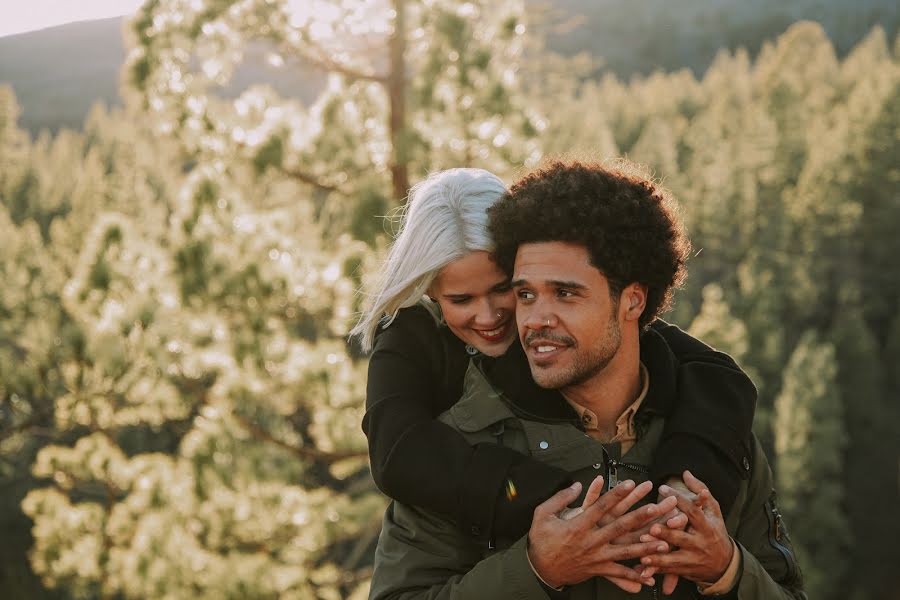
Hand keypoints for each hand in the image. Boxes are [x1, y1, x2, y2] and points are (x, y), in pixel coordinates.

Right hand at [527, 477, 676, 590]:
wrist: (539, 569)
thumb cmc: (541, 540)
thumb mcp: (543, 514)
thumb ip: (560, 498)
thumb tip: (577, 485)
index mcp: (578, 526)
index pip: (601, 506)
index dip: (616, 494)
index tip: (630, 483)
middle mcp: (590, 541)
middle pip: (619, 527)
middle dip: (639, 518)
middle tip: (656, 508)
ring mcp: (596, 557)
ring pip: (625, 551)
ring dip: (645, 546)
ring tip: (664, 542)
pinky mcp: (598, 570)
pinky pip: (619, 574)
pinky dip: (634, 576)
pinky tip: (649, 577)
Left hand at [639, 470, 734, 583]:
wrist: (724, 564)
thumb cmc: (715, 531)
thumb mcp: (714, 511)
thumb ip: (700, 491)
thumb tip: (686, 472)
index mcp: (707, 527)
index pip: (693, 512)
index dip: (679, 500)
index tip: (662, 488)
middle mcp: (699, 544)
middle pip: (682, 538)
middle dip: (668, 533)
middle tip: (653, 526)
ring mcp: (692, 559)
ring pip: (673, 557)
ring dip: (657, 553)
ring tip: (643, 547)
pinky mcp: (684, 570)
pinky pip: (667, 570)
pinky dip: (655, 568)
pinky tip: (642, 566)